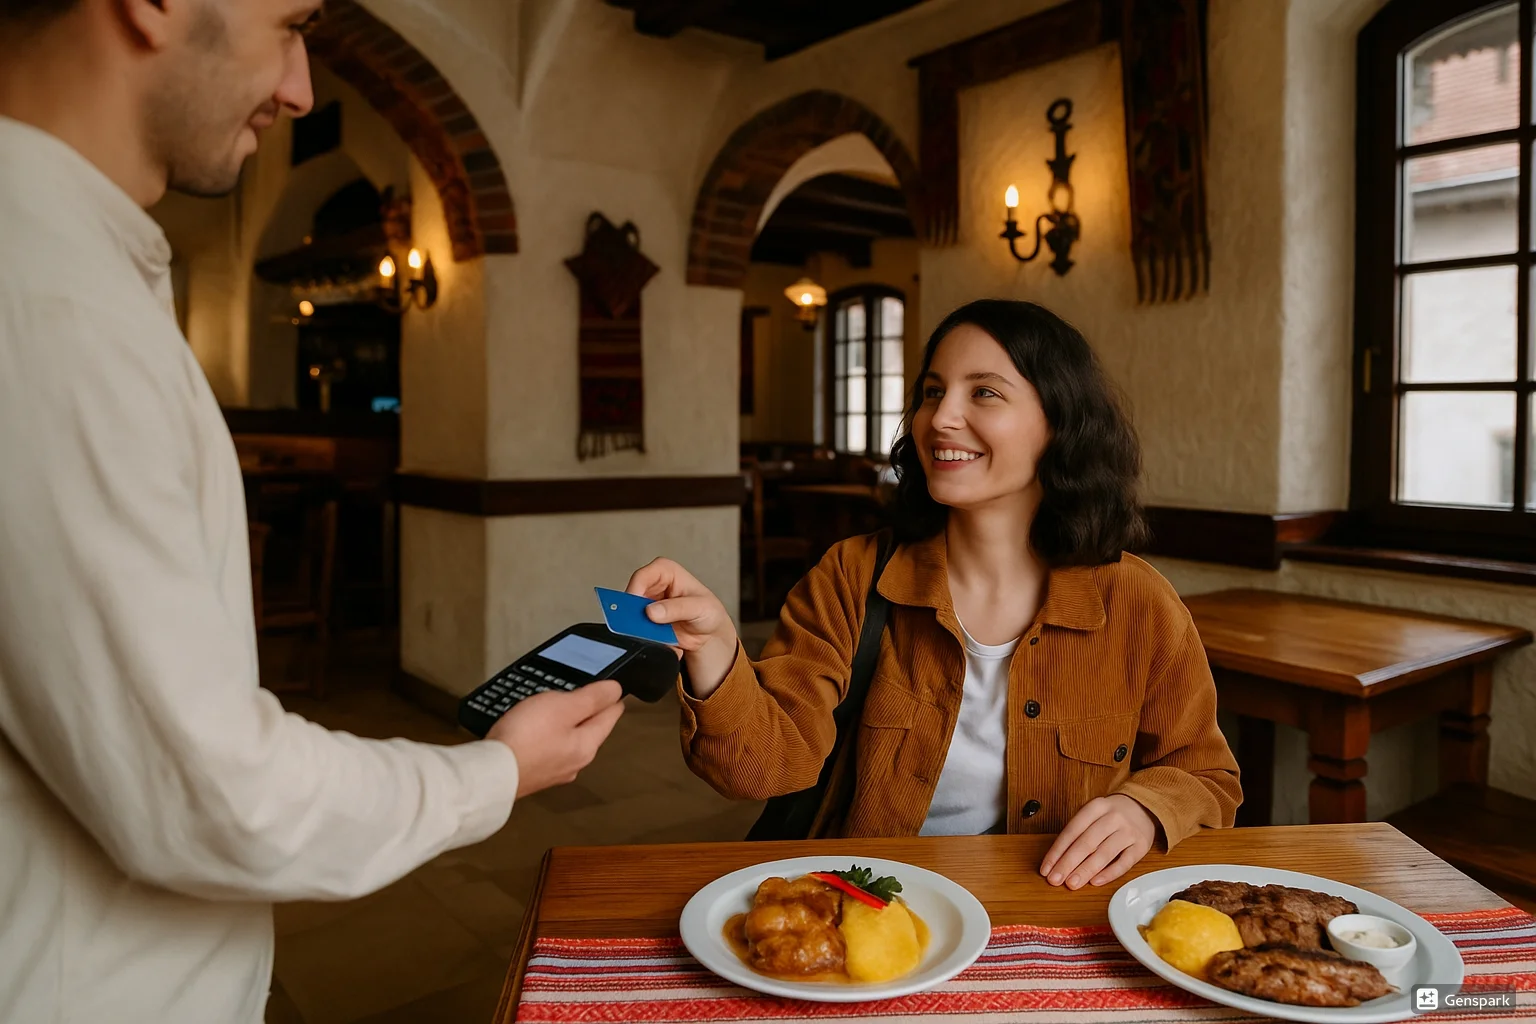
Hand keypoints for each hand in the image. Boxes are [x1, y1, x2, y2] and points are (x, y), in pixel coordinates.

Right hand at [487, 680, 624, 797]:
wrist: (490, 773)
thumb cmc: (528, 736)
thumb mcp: (562, 707)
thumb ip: (591, 698)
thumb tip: (616, 691)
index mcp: (587, 746)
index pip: (610, 717)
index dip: (612, 699)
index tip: (614, 690)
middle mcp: (575, 763)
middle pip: (590, 732)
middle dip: (589, 713)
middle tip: (587, 695)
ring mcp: (553, 772)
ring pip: (568, 742)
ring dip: (566, 725)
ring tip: (560, 710)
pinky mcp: (532, 774)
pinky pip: (548, 750)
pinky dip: (548, 737)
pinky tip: (538, 732)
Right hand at [626, 557, 737, 698]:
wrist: (709, 634)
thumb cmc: (708, 611)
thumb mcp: (700, 607)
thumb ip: (677, 608)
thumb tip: (653, 611)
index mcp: (666, 572)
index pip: (643, 576)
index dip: (636, 589)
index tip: (637, 606)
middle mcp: (654, 586)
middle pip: (632, 596)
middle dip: (634, 612)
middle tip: (639, 624)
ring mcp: (648, 605)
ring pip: (631, 615)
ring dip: (638, 626)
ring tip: (654, 634)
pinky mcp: (646, 622)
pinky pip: (636, 629)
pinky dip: (644, 637)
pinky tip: (657, 640)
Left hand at [1039, 794, 1156, 888]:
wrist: (1144, 807)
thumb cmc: (1111, 815)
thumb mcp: (1093, 814)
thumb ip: (1078, 833)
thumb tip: (1058, 861)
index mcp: (1096, 806)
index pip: (1072, 831)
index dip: (1057, 851)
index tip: (1046, 868)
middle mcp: (1113, 817)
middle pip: (1087, 842)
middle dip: (1068, 863)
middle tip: (1055, 880)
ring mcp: (1129, 831)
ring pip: (1104, 853)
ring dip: (1085, 870)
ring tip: (1072, 884)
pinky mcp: (1142, 846)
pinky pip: (1124, 862)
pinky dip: (1109, 873)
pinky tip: (1095, 882)